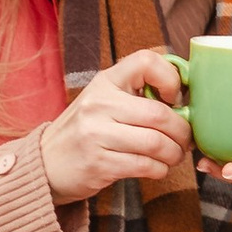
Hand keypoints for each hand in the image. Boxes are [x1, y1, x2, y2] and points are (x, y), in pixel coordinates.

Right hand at [40, 49, 194, 204]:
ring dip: (174, 154)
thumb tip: (184, 100)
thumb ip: (136, 94)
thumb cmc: (84, 131)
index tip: (174, 98)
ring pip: (157, 143)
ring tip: (173, 156)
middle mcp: (99, 104)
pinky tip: (157, 168)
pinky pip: (145, 166)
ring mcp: (97, 134)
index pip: (146, 61)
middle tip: (185, 139)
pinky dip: (160, 169)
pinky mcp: (99, 163)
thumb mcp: (103, 101)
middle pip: (160, 114)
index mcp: (104, 82)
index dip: (171, 78)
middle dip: (182, 131)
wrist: (45, 163)